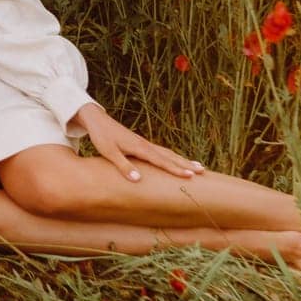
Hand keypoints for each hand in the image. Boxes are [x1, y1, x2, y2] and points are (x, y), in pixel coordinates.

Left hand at [76, 103, 203, 182]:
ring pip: (167, 153)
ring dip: (182, 160)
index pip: (162, 161)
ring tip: (197, 166)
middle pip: (170, 156)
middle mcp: (145, 145)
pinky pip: (161, 151)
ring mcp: (144, 143)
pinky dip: (172, 157)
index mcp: (140, 148)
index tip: (190, 175)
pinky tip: (176, 160)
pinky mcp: (141, 143)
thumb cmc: (102, 137)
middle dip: (186, 164)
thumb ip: (124, 166)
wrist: (97, 120)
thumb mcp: (109, 153)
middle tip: (203, 171)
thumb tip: (138, 180)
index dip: (176, 169)